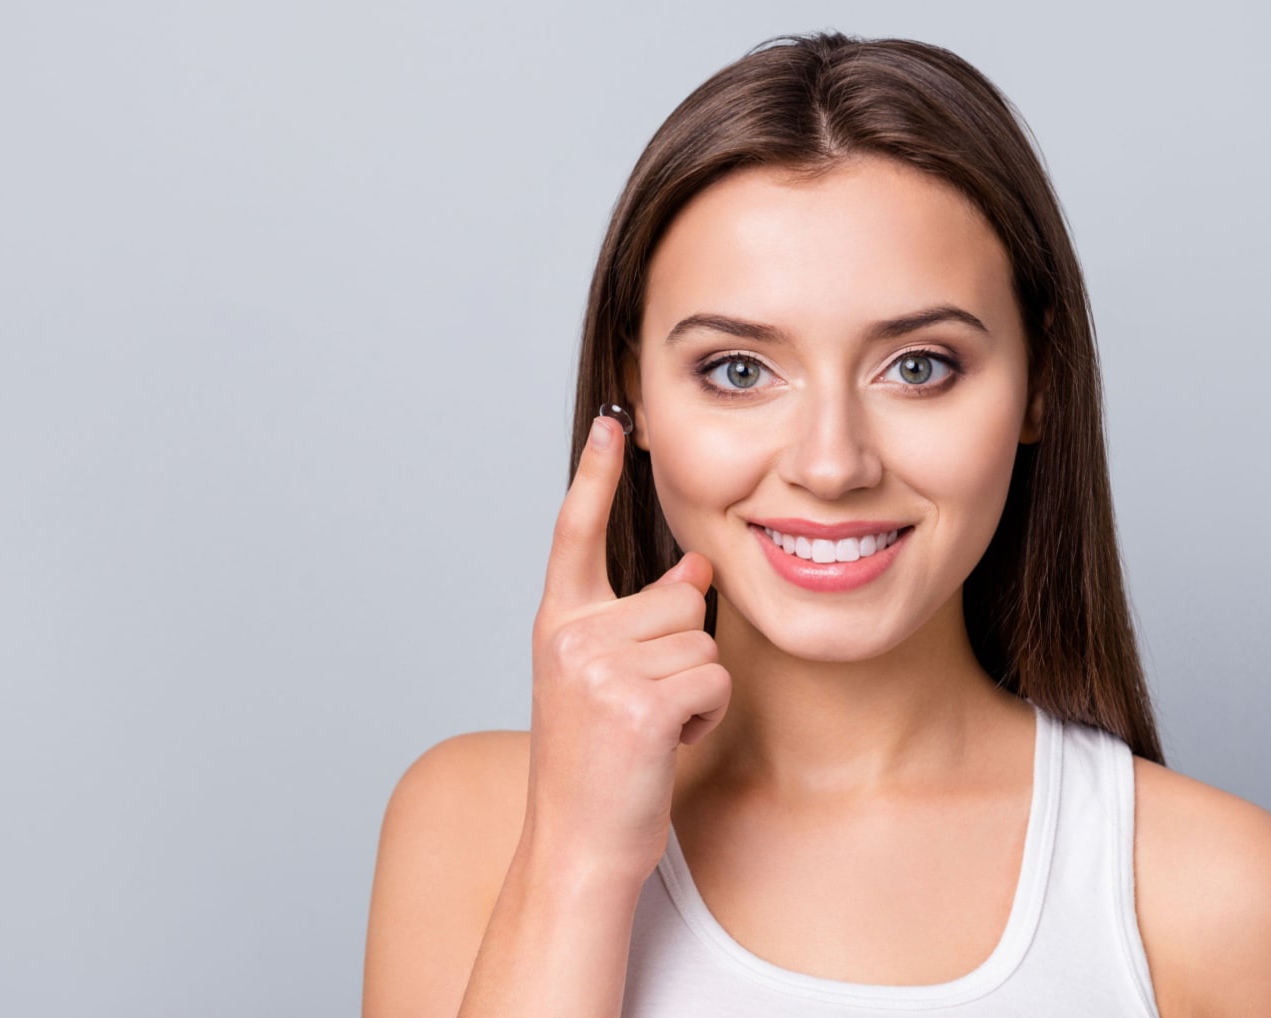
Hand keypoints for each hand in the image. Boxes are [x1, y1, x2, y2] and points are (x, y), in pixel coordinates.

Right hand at [523, 414, 730, 883]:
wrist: (577, 848)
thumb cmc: (597, 768)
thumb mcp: (605, 683)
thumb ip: (638, 622)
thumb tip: (695, 567)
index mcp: (557, 626)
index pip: (575, 534)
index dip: (594, 476)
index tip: (612, 423)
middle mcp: (571, 638)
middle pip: (678, 598)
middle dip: (681, 653)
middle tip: (641, 710)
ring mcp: (601, 670)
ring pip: (702, 641)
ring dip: (696, 691)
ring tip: (650, 732)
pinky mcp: (639, 704)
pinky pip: (713, 680)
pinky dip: (705, 718)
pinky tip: (666, 747)